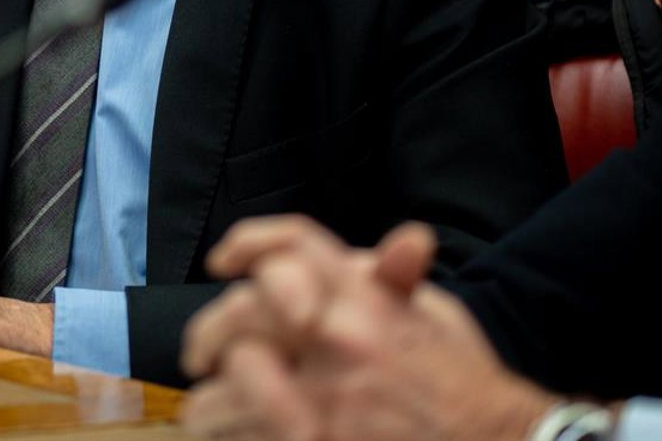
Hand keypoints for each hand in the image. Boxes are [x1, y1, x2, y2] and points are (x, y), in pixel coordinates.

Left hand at [180, 216, 557, 440]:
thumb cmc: (461, 381)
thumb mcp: (434, 315)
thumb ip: (390, 277)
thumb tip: (390, 239)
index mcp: (364, 298)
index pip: (291, 247)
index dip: (249, 243)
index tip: (222, 262)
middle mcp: (338, 341)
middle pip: (239, 316)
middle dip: (208, 336)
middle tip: (201, 356)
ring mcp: (321, 402)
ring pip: (222, 392)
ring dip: (212, 401)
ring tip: (213, 405)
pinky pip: (238, 440)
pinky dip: (227, 436)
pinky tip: (232, 435)